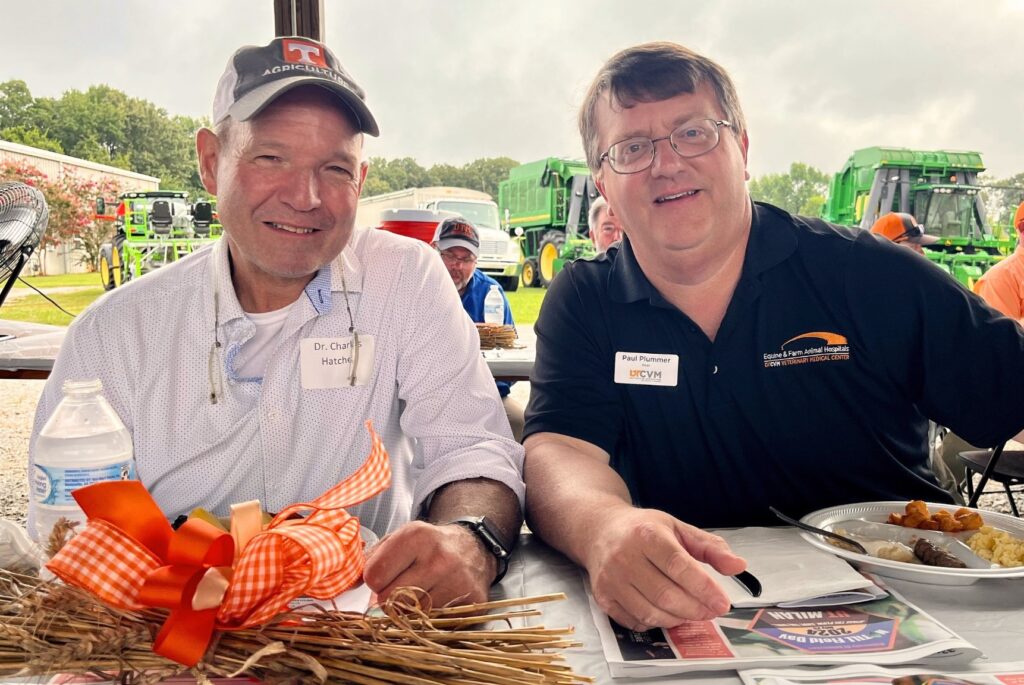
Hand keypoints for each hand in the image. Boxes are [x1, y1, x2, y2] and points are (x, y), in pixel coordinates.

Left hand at [363, 520, 495, 606]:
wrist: (474, 549)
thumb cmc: (429, 546)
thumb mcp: (400, 538)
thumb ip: (373, 559)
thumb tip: (360, 591)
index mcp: (416, 536)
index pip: (374, 576)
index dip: (373, 580)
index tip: (383, 576)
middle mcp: (438, 558)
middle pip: (390, 600)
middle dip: (388, 598)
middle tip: (398, 588)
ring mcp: (457, 581)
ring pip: (411, 615)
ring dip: (409, 610)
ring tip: (419, 593)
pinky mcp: (472, 600)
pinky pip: (435, 622)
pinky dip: (430, 617)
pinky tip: (436, 600)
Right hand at [584, 506, 745, 630]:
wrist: (599, 530)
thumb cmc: (643, 529)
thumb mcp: (678, 528)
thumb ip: (710, 548)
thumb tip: (738, 566)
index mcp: (646, 534)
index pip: (679, 566)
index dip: (704, 588)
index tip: (723, 602)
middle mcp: (624, 556)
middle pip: (666, 595)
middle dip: (695, 609)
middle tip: (710, 610)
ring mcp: (610, 579)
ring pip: (651, 613)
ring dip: (678, 618)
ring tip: (690, 611)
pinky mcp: (603, 597)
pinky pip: (635, 622)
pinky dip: (655, 623)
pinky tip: (665, 612)